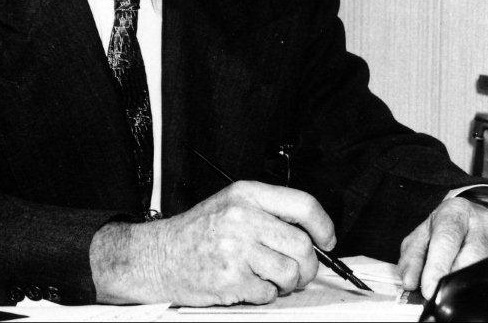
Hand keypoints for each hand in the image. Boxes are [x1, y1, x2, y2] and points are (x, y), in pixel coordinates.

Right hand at [89, 180, 335, 305]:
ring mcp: (236, 248)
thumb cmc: (199, 231)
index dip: (324, 226)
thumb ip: (268, 212)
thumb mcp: (232, 204)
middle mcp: (242, 217)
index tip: (327, 240)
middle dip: (307, 265)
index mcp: (246, 194)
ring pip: (291, 273)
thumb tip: (313, 234)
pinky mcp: (230, 279)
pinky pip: (269, 293)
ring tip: (269, 276)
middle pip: (302, 245)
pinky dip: (263, 293)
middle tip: (296, 269)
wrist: (160, 255)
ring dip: (287, 282)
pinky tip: (246, 282)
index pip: (303, 205)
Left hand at [398, 195, 487, 298]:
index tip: (429, 288)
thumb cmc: (445, 227)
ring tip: (456, 290)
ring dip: (471, 280)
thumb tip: (409, 281)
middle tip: (440, 294)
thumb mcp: (423, 235)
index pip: (446, 239)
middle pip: (472, 254)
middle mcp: (481, 221)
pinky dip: (487, 280)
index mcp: (454, 212)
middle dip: (454, 276)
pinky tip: (476, 283)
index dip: (437, 266)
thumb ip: (412, 256)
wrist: (472, 215)